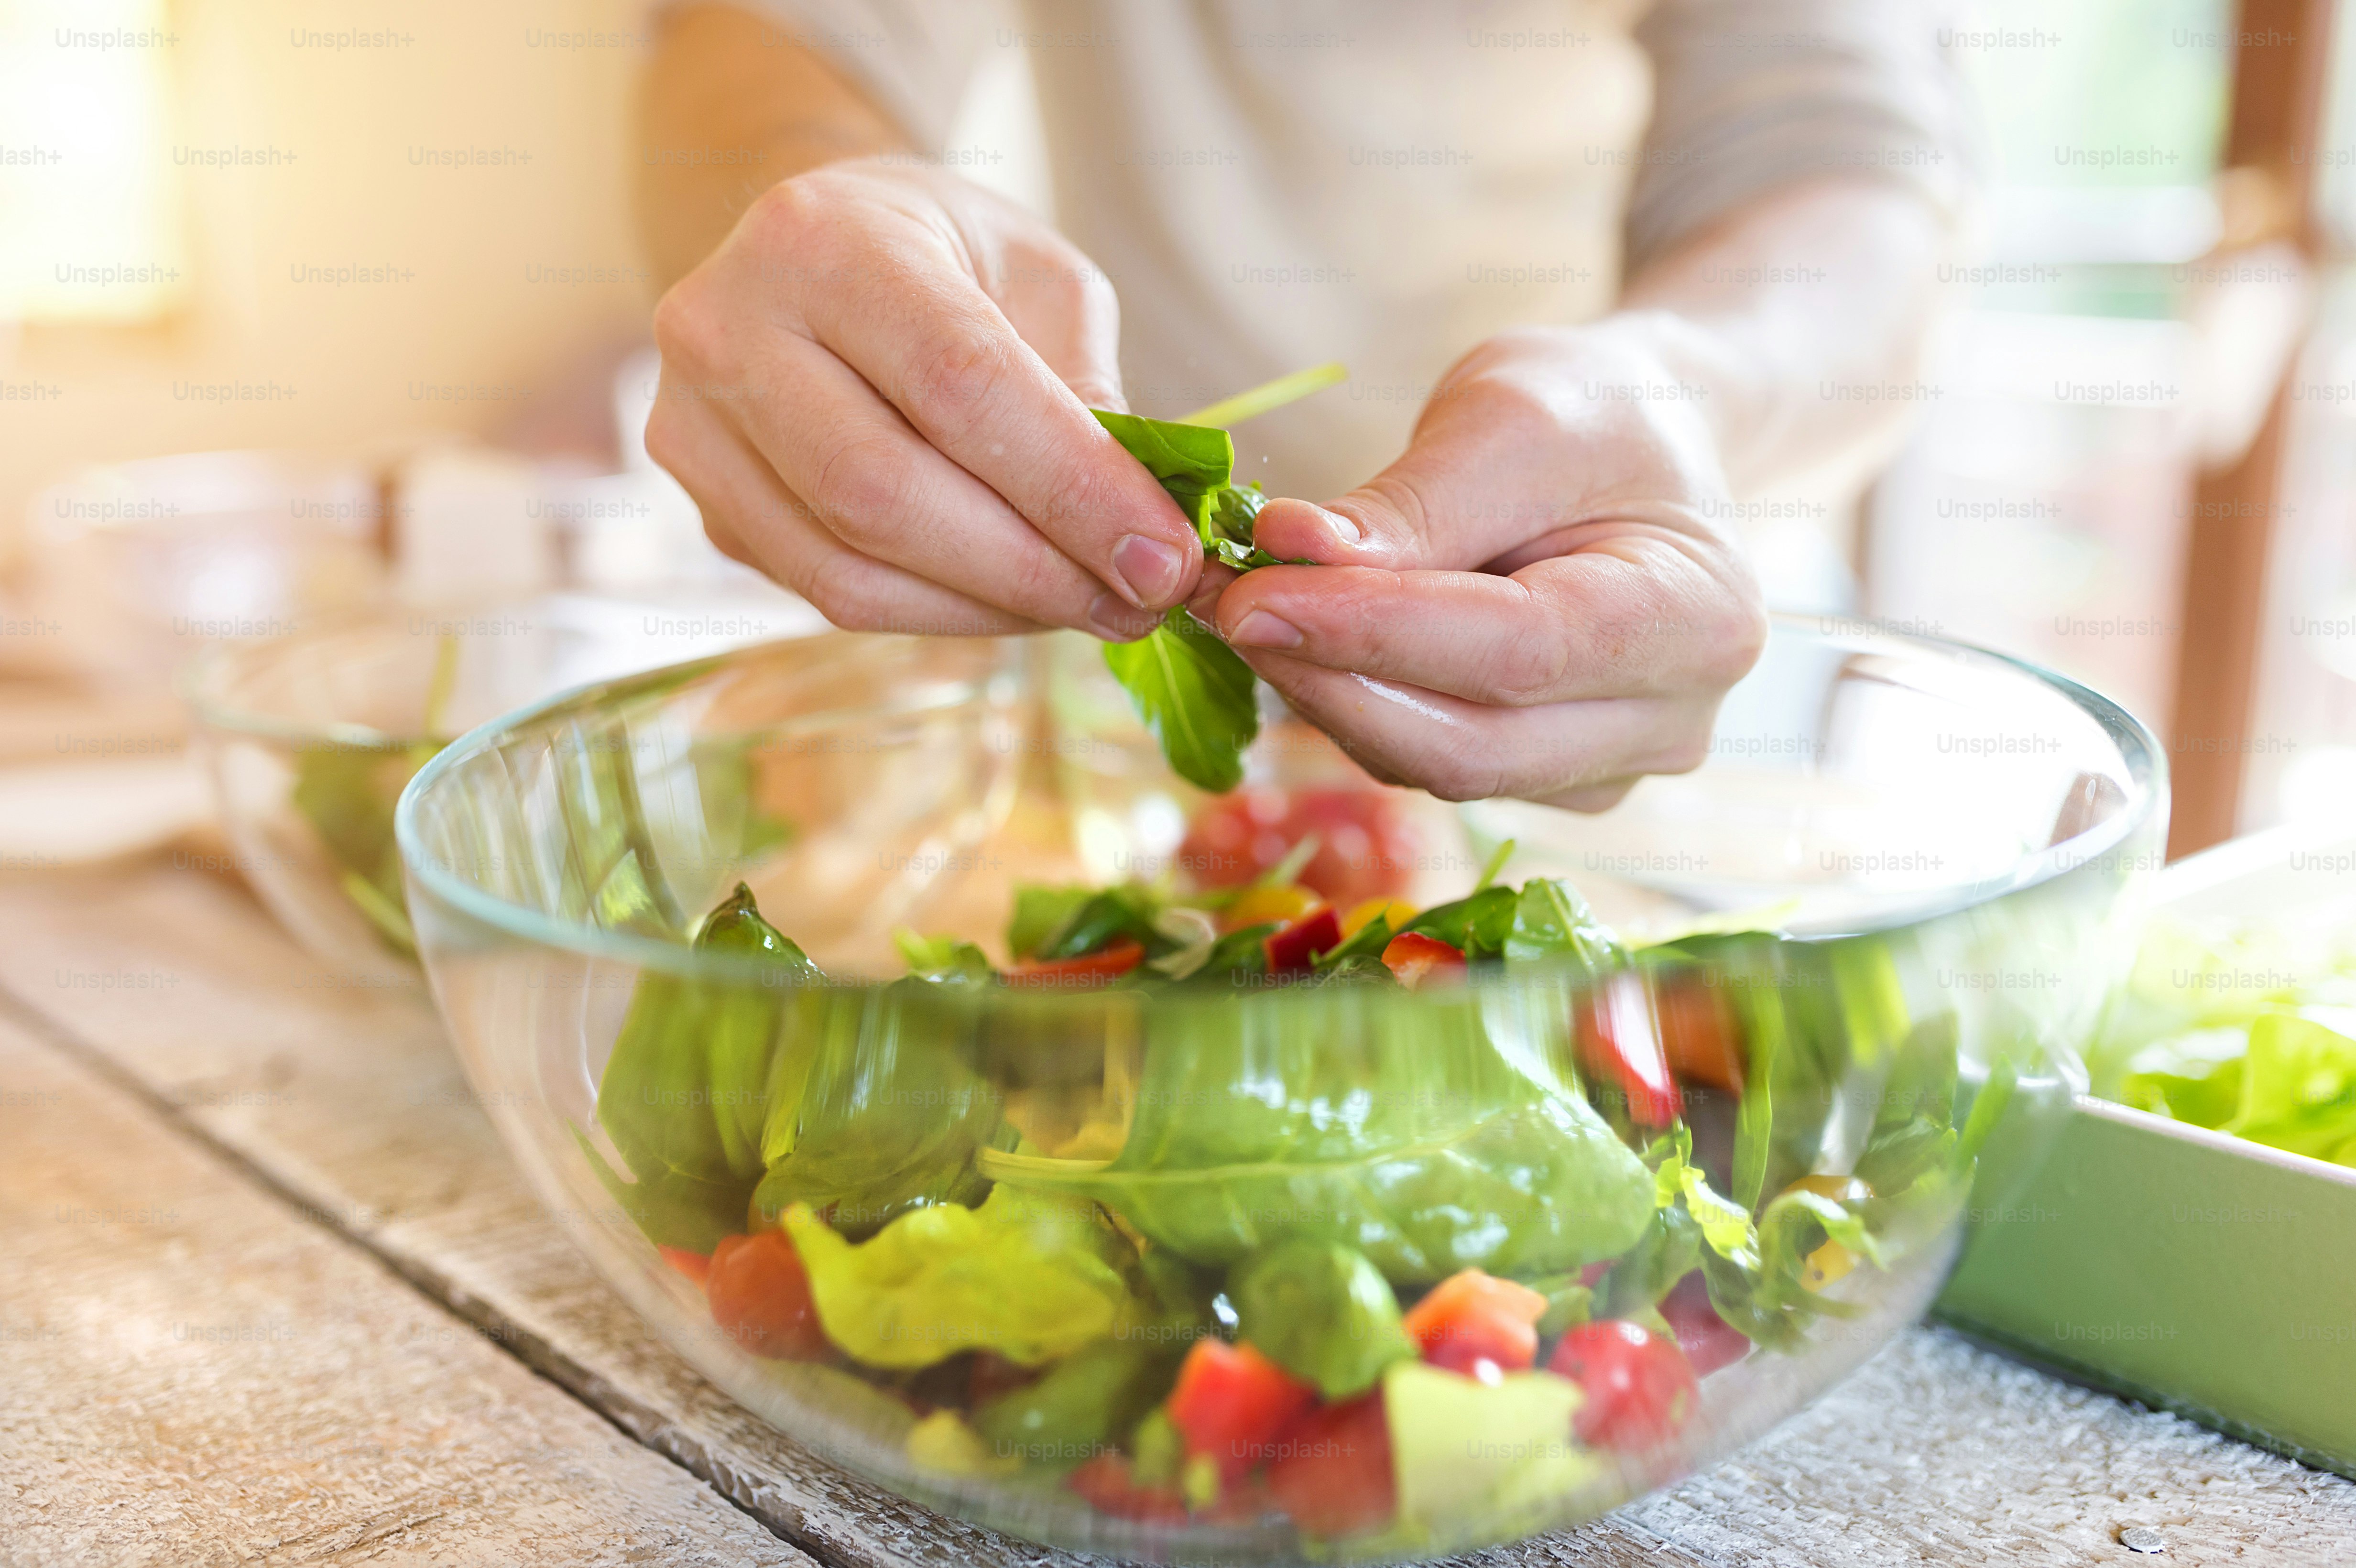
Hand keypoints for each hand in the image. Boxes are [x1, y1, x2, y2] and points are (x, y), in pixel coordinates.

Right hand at [647, 161, 1201, 639]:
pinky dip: (939, 615)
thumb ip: (1086, 395)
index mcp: (822, 239)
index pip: (956, 383)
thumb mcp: (1041, 280)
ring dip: (990, 611)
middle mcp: (728, 330)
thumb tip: (1140, 543)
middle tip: (1138, 603)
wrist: (820, 249)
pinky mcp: (707, 507)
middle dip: (1032, 569)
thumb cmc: (948, 258)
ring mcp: (697, 429)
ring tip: (1090, 608)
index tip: (1163, 558)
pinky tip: (1010, 601)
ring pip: (850, 569)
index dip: (1070, 487)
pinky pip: (830, 593)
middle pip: (885, 492)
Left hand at [1194, 319, 1767, 808]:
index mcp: (1695, 620)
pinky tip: (1296, 638)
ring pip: (1438, 764)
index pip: (1515, 654)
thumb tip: (1288, 550)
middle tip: (1223, 606)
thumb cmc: (1595, 413)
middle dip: (1331, 677)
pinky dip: (1353, 701)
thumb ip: (1415, 501)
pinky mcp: (1546, 775)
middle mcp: (1667, 722)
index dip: (1374, 634)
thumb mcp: (1514, 414)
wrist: (1643, 445)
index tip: (1252, 594)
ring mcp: (1609, 765)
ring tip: (1242, 607)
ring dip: (1325, 693)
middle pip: (1471, 745)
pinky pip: (1431, 758)